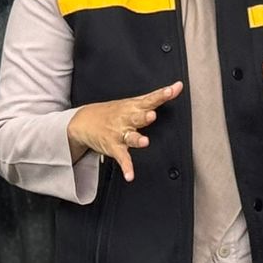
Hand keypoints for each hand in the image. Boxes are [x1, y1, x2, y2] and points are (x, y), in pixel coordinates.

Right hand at [67, 82, 183, 181]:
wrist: (85, 121)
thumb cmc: (115, 112)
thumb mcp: (133, 102)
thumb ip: (156, 96)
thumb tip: (178, 86)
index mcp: (134, 107)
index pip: (150, 99)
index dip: (161, 95)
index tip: (172, 90)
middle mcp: (127, 119)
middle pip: (137, 117)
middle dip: (144, 116)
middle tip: (151, 115)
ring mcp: (119, 133)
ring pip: (130, 137)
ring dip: (137, 139)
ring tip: (144, 142)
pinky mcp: (113, 147)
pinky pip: (122, 158)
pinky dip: (126, 167)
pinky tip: (130, 175)